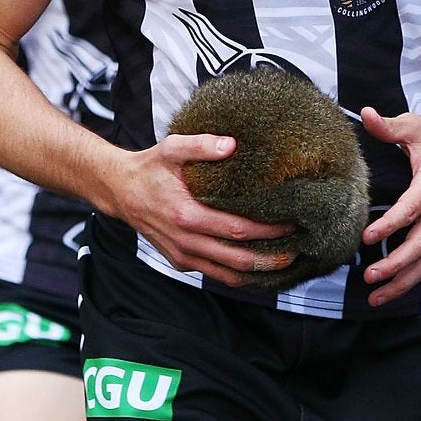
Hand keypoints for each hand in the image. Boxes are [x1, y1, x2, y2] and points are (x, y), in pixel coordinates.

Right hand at [111, 135, 295, 287]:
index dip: (267, 230)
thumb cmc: (150, 168)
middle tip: (299, 249)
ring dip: (259, 272)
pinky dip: (239, 274)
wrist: (120, 191)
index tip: (292, 223)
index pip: (237, 229)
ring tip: (286, 261)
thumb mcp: (171, 148)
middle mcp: (186, 242)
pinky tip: (260, 265)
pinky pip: (216, 274)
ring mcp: (183, 256)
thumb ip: (201, 145)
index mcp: (186, 215)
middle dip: (272, 258)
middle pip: (238, 259)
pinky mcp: (182, 262)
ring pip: (228, 274)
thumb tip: (232, 145)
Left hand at [358, 107, 420, 306]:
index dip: (390, 225)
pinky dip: (413, 277)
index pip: (411, 209)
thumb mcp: (416, 126)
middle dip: (394, 265)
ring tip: (377, 295)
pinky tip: (393, 289)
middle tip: (368, 276)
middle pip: (420, 245)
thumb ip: (388, 126)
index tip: (366, 237)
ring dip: (403, 281)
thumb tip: (364, 114)